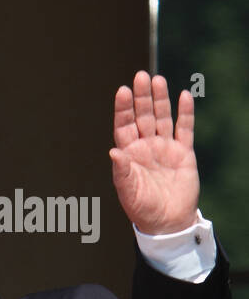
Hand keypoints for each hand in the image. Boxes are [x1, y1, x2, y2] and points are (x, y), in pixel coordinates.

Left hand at [109, 70, 199, 235]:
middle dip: (141, 97)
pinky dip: (184, 113)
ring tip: (158, 80)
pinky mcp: (184, 153)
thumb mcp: (128, 192)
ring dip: (160, 100)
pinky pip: (184, 129)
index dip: (123, 109)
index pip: (124, 126)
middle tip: (141, 76)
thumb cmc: (142, 208)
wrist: (167, 222)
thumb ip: (122, 172)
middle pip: (143, 117)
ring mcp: (165, 148)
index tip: (122, 91)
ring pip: (162, 118)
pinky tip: (183, 96)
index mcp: (128, 154)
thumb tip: (113, 151)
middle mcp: (145, 147)